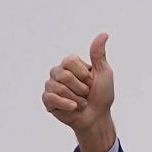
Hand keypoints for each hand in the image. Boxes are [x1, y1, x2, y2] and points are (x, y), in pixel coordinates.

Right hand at [43, 32, 115, 151]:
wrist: (97, 117)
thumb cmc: (102, 95)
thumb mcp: (104, 73)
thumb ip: (98, 54)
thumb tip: (104, 34)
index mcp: (70, 64)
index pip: (70, 61)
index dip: (84, 75)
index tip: (91, 82)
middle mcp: (58, 72)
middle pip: (64, 75)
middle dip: (81, 88)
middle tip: (86, 94)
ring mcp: (51, 86)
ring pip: (59, 88)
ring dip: (76, 98)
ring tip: (81, 102)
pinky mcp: (47, 100)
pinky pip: (51, 98)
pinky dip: (67, 105)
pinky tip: (73, 108)